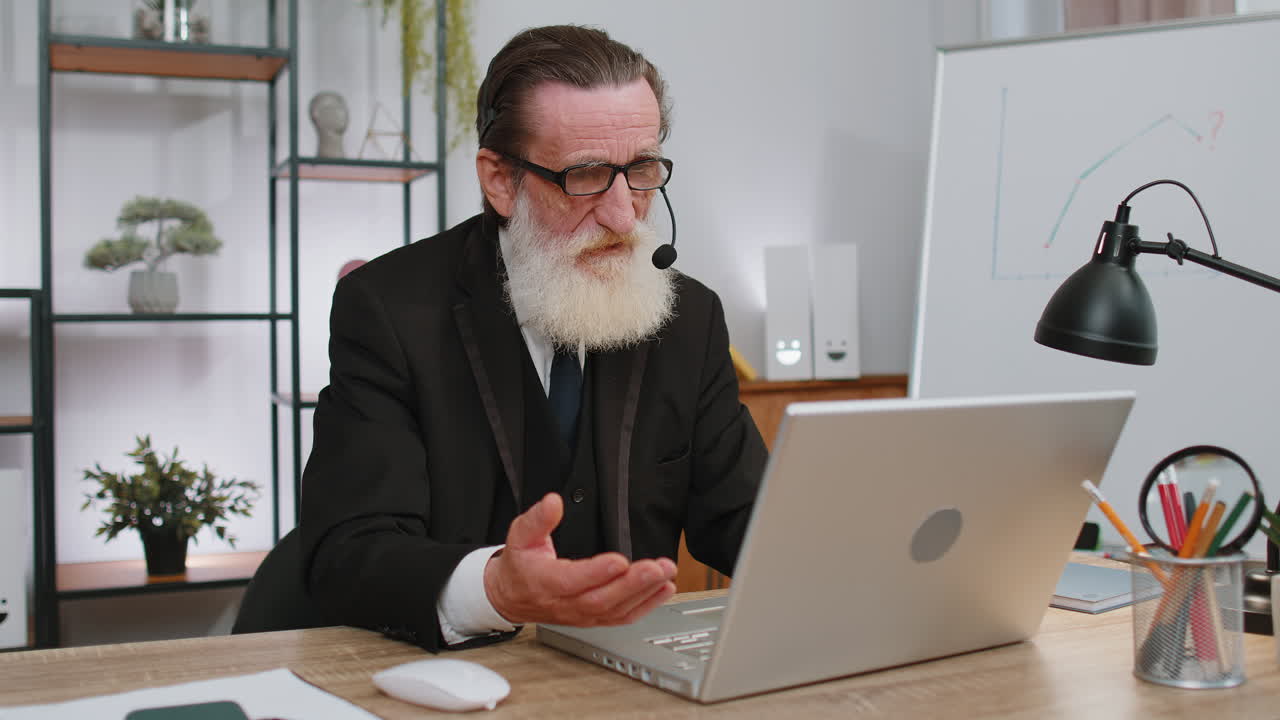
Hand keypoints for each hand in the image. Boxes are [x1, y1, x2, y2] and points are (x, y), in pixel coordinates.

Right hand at [484, 493, 676, 625]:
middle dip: (633, 584)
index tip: (620, 560)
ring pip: (615, 610)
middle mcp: (566, 603)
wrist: (511, 597)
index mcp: (546, 582)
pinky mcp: (594, 618)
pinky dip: (646, 605)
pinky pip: (622, 617)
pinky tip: (663, 590)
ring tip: (666, 574)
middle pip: (602, 599)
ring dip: (645, 593)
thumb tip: (552, 502)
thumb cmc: (520, 565)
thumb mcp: (521, 535)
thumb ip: (538, 518)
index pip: (573, 581)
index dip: (597, 572)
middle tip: (657, 568)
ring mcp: (582, 614)